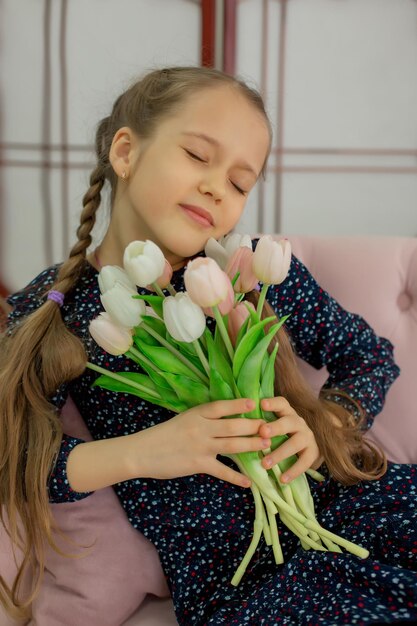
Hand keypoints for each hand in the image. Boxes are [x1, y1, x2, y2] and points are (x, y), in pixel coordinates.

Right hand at [132, 398, 270, 487]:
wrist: (141, 451)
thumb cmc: (162, 435)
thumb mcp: (183, 419)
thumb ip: (202, 419)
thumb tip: (224, 418)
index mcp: (196, 414)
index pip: (221, 406)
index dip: (239, 404)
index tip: (255, 403)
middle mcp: (201, 427)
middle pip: (233, 425)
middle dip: (253, 427)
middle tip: (269, 428)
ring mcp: (200, 446)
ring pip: (232, 445)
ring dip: (251, 445)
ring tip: (266, 447)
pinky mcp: (198, 464)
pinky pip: (222, 471)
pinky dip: (236, 477)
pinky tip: (248, 482)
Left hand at [258, 396, 320, 482]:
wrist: (307, 446)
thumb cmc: (282, 433)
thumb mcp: (274, 425)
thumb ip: (261, 423)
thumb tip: (237, 424)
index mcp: (286, 412)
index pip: (281, 403)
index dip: (273, 403)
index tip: (261, 404)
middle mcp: (298, 422)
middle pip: (288, 422)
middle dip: (275, 427)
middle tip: (262, 432)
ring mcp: (307, 436)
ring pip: (295, 443)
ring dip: (279, 453)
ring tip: (265, 464)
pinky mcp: (313, 452)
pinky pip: (304, 462)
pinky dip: (293, 471)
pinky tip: (282, 479)